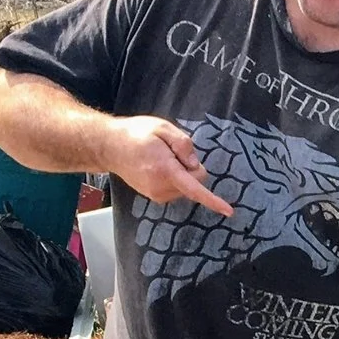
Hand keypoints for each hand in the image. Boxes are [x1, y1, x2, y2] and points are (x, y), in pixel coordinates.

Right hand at [99, 115, 231, 215]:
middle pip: (196, 181)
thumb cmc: (136, 134)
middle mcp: (161, 187)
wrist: (110, 147)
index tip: (228, 211)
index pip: (194, 188)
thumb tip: (195, 164)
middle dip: (190, 166)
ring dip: (181, 172)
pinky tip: (158, 166)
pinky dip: (174, 177)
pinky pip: (178, 188)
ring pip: (187, 186)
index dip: (213, 200)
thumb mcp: (162, 127)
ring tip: (160, 158)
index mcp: (165, 170)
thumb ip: (183, 143)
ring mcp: (156, 194)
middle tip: (170, 151)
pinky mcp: (155, 196)